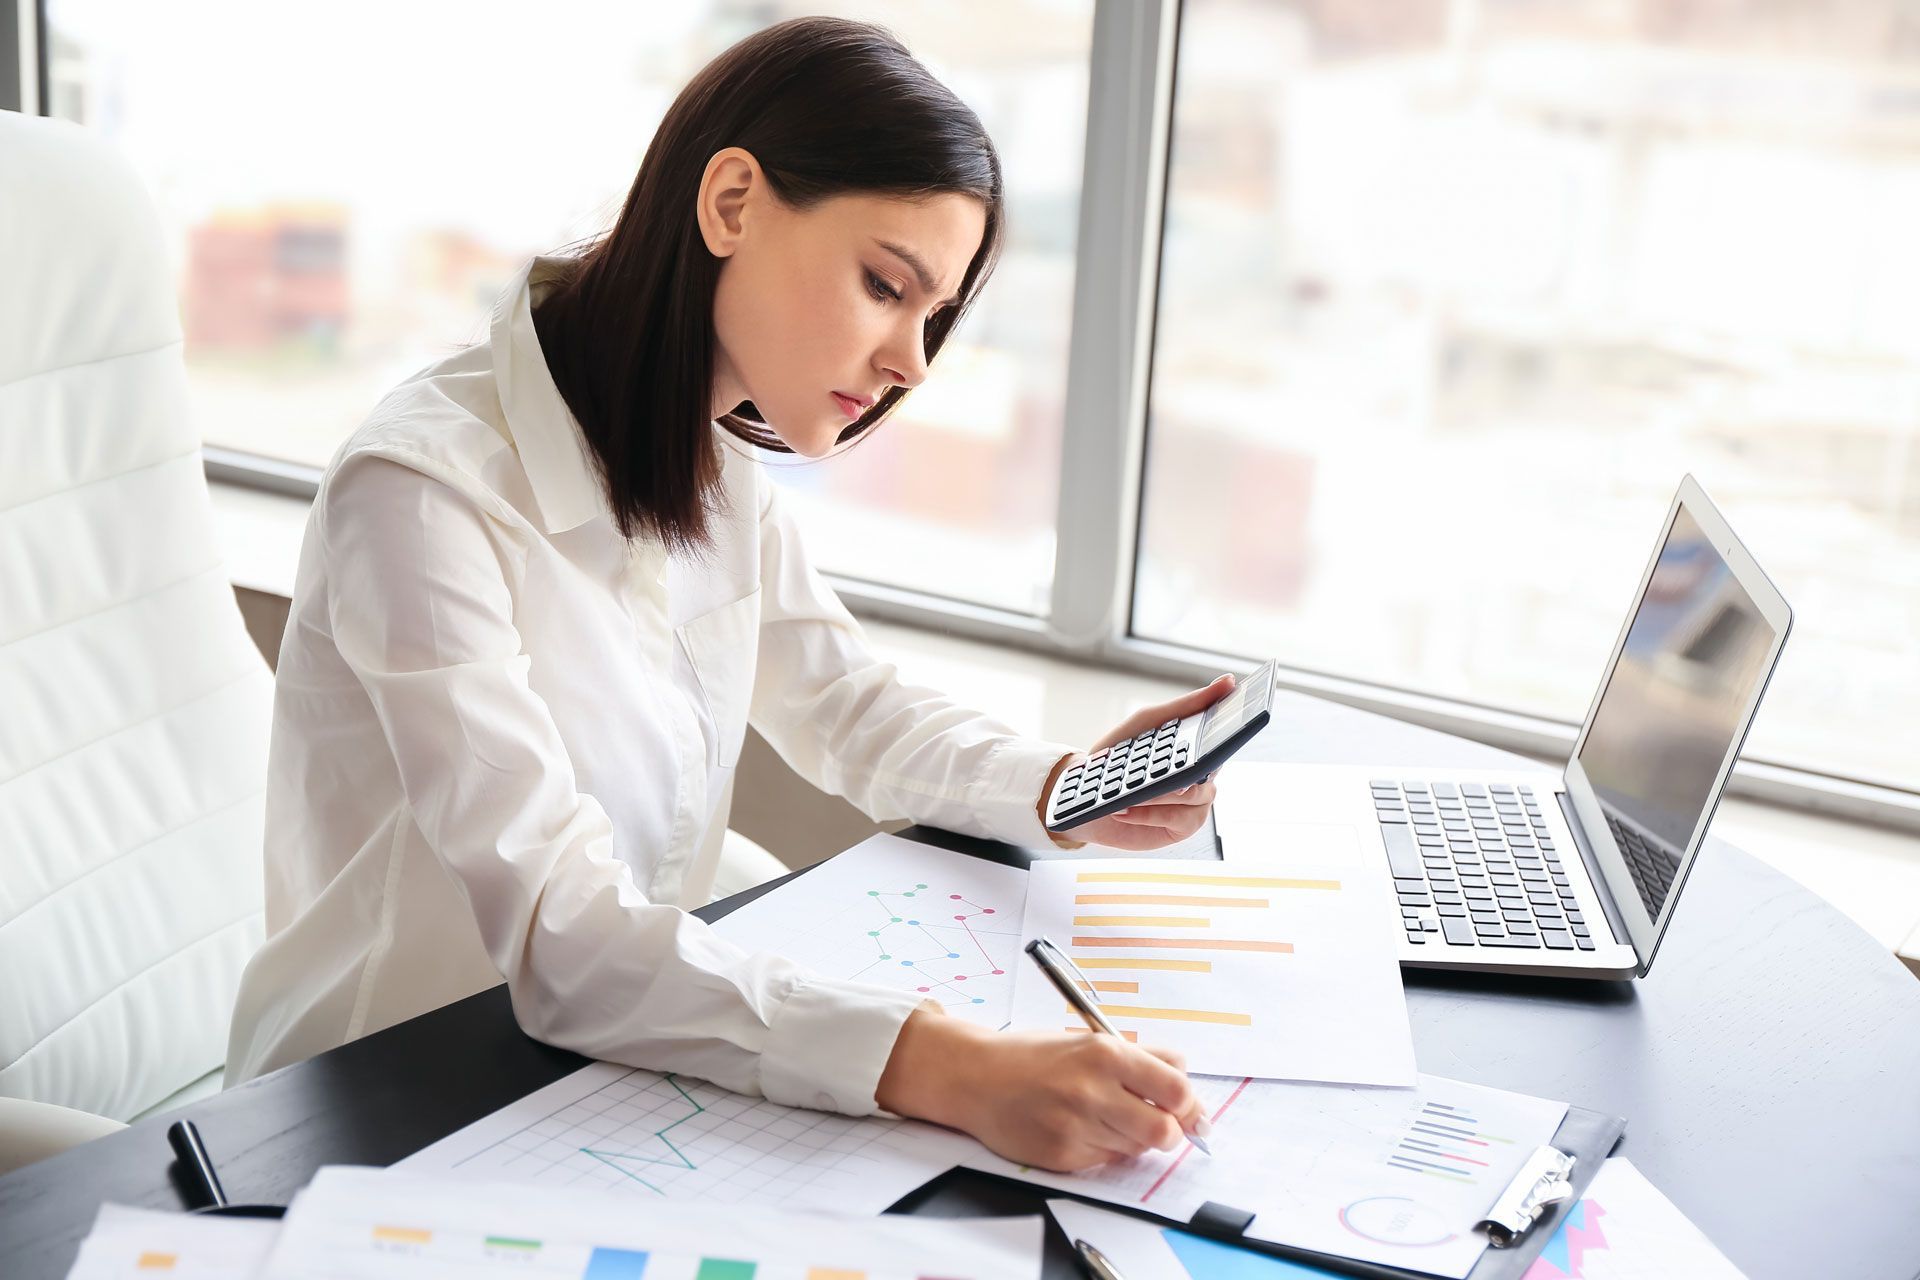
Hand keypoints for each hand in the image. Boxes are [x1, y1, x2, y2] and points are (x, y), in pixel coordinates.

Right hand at [875, 1005, 1209, 1170]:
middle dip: (1170, 1131)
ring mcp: (1076, 1127)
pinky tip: (1083, 1129)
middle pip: (1164, 1131)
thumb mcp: (1090, 1039)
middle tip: (1160, 1123)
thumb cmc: (1034, 1055)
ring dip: (1134, 1138)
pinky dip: (1105, 1149)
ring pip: (1137, 1149)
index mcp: (1106, 1054)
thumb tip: (1187, 1083)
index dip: (1189, 1104)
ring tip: (1108, 1117)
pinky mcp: (1062, 1156)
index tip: (1187, 1108)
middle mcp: (1093, 1091)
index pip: (1177, 1090)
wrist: (976, 1076)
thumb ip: (1142, 1057)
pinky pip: (1106, 1161)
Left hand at [1042, 674, 1235, 849]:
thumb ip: (1187, 704)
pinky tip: (1125, 809)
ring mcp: (1196, 804)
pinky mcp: (1183, 828)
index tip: (1222, 723)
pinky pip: (1179, 819)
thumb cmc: (1121, 754)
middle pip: (1213, 770)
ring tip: (1131, 792)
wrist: (1086, 795)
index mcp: (1199, 748)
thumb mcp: (1149, 721)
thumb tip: (1228, 680)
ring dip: (1159, 794)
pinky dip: (1149, 813)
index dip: (1234, 730)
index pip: (1225, 738)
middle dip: (1187, 769)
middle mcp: (1203, 776)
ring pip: (1195, 796)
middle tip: (1173, 773)